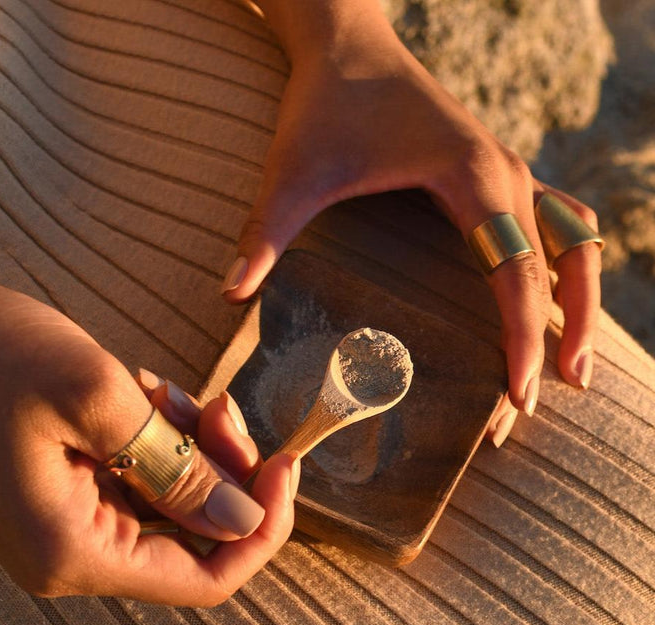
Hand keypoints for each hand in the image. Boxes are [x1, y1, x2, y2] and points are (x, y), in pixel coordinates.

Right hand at [0, 273, 298, 604]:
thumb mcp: (95, 397)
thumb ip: (178, 466)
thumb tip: (243, 519)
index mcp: (75, 549)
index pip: (204, 578)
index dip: (260, 527)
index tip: (285, 465)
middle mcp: (76, 549)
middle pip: (197, 534)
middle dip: (224, 467)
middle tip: (220, 405)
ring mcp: (74, 518)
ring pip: (176, 498)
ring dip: (191, 442)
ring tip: (161, 390)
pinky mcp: (74, 486)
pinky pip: (147, 473)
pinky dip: (163, 434)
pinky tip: (144, 394)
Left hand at [223, 0, 601, 444]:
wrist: (347, 43)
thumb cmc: (325, 102)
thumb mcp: (293, 171)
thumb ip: (266, 233)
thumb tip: (230, 295)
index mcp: (473, 176)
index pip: (516, 272)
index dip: (523, 339)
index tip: (519, 396)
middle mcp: (506, 173)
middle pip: (568, 259)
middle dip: (573, 326)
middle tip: (567, 388)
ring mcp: (507, 170)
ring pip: (574, 239)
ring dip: (580, 297)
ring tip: (572, 363)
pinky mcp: (494, 172)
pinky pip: (552, 222)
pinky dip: (561, 267)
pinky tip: (548, 303)